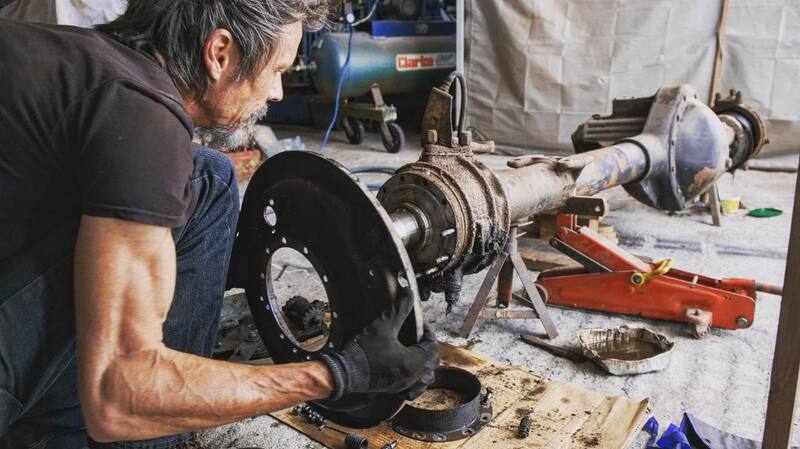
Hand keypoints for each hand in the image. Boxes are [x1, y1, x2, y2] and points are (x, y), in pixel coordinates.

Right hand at [318, 293, 438, 399]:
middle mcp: (411, 378)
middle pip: (431, 362)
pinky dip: (415, 381)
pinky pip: (413, 390)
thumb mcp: (383, 326)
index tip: (420, 325)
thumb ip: (399, 309)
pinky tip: (407, 370)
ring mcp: (402, 387)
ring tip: (415, 352)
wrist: (344, 373)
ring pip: (425, 378)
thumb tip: (410, 295)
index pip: (432, 346)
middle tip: (418, 336)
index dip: (428, 332)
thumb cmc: (363, 352)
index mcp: (413, 363)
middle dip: (427, 347)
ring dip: (424, 365)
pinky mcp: (393, 391)